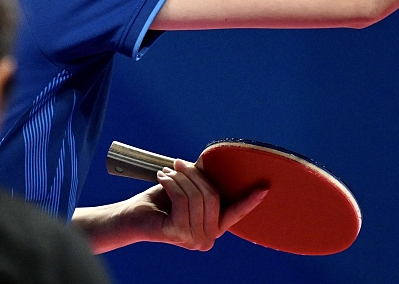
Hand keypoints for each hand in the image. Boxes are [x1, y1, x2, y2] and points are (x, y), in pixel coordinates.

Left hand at [140, 158, 266, 250]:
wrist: (133, 216)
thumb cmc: (161, 201)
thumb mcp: (187, 188)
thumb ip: (203, 180)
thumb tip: (214, 159)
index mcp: (214, 227)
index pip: (236, 213)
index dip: (249, 200)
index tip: (265, 187)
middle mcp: (208, 239)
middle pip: (213, 197)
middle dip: (195, 175)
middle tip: (179, 163)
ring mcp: (193, 239)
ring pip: (197, 196)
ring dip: (181, 177)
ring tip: (168, 170)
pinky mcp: (177, 234)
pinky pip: (182, 199)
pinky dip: (172, 183)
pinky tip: (163, 177)